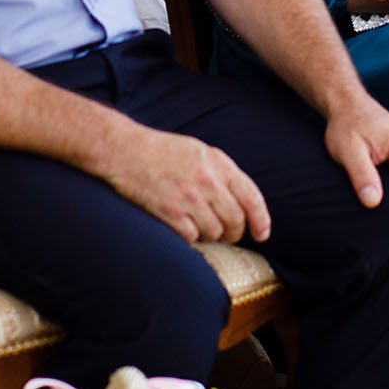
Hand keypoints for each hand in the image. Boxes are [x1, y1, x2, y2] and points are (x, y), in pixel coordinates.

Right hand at [99, 125, 270, 245]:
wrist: (127, 152)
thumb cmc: (164, 151)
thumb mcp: (201, 151)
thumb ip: (223, 173)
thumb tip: (242, 200)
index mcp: (219, 164)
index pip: (251, 197)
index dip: (261, 220)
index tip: (262, 234)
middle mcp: (208, 182)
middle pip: (235, 221)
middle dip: (234, 233)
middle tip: (228, 235)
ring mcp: (189, 199)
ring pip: (214, 232)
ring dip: (211, 235)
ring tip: (200, 226)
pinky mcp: (169, 213)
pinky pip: (192, 238)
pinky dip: (191, 238)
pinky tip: (184, 228)